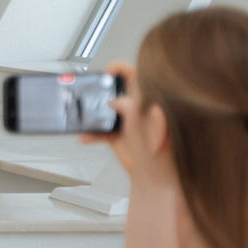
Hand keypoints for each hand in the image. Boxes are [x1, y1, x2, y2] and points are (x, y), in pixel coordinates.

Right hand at [79, 61, 170, 187]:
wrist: (157, 178)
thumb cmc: (162, 150)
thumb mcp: (142, 119)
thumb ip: (128, 104)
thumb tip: (114, 101)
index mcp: (147, 99)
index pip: (134, 75)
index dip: (119, 70)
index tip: (107, 73)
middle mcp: (136, 108)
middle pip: (114, 91)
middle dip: (100, 91)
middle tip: (91, 93)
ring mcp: (126, 122)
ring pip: (103, 111)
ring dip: (91, 115)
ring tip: (84, 115)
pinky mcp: (116, 136)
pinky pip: (98, 131)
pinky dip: (90, 134)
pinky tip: (86, 136)